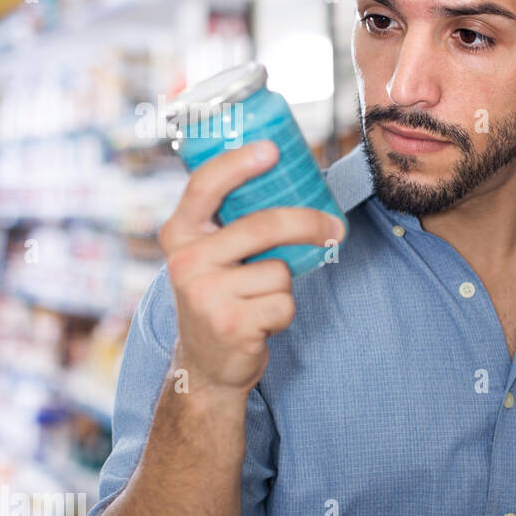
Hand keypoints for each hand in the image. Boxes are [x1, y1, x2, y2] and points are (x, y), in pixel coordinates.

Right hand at [158, 140, 345, 396]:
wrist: (206, 366)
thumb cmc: (222, 298)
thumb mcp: (212, 258)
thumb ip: (234, 226)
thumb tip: (296, 189)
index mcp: (180, 234)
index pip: (205, 186)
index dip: (238, 163)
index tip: (272, 150)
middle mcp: (186, 260)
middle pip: (263, 225)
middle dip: (308, 224)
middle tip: (335, 227)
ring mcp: (205, 293)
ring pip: (280, 270)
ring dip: (283, 286)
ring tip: (258, 300)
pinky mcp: (230, 323)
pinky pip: (284, 303)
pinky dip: (283, 313)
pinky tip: (259, 323)